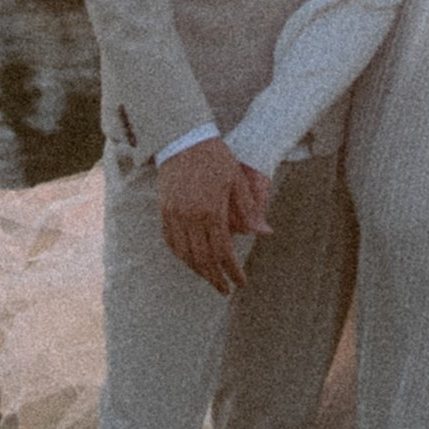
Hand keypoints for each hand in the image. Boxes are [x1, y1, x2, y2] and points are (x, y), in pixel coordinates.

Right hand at [158, 138, 271, 294]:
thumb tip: (265, 233)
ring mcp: (175, 214)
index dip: (233, 271)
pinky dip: (181, 255)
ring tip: (210, 279)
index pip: (223, 252)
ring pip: (185, 254)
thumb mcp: (237, 181)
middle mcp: (191, 217)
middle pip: (203, 259)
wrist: (184, 138)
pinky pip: (171, 241)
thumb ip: (249, 210)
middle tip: (225, 290)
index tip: (241, 283)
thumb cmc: (215, 157)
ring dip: (198, 270)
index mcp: (212, 211)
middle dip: (215, 278)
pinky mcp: (164, 210)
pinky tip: (190, 261)